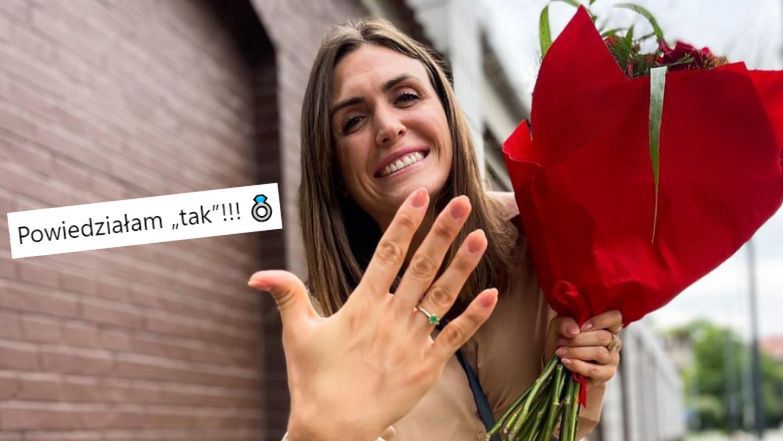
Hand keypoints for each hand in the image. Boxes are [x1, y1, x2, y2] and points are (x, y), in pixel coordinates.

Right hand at [248, 188, 497, 440]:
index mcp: (362, 305)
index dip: (404, 222)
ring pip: (443, 295)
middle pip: (421, 266)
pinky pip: (455, 336)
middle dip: (442, 232)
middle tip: (460, 202)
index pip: (387, 253)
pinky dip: (475, 316)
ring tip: (480, 235)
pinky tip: (493, 293)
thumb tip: (256, 275)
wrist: (333, 430)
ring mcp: (412, 342)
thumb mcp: (297, 333)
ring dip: (463, 265)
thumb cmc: (313, 381)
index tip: (419, 196)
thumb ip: (287, 295)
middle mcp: (391, 318)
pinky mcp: (427, 366)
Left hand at [544, 310, 621, 386]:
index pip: (615, 317)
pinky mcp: (606, 374)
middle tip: (561, 342)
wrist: (558, 367)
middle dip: (578, 339)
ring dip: (576, 352)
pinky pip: (594, 370)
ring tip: (560, 352)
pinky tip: (566, 362)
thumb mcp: (557, 328)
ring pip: (599, 352)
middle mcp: (613, 342)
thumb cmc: (562, 344)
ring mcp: (612, 359)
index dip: (600, 320)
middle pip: (603, 336)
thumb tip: (574, 330)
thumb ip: (563, 323)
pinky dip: (577, 365)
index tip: (581, 327)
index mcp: (605, 326)